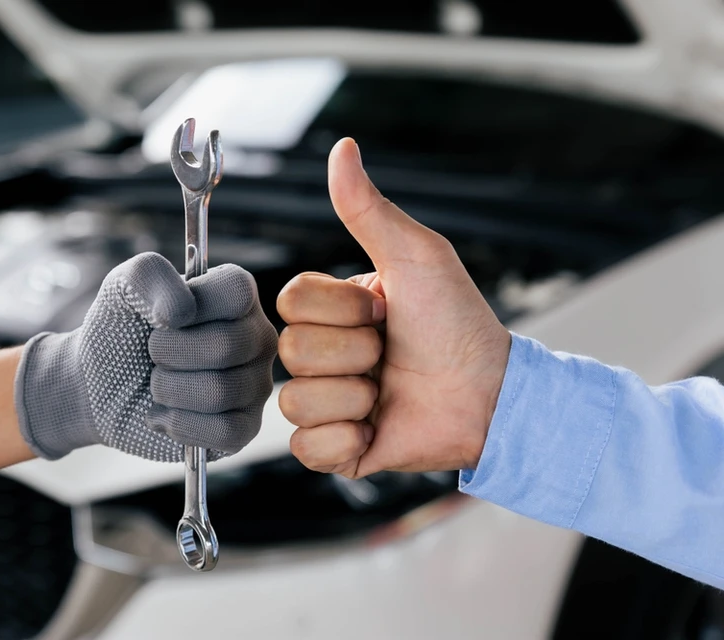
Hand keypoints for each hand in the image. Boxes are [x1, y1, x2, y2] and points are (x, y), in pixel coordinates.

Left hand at [15, 252, 277, 461]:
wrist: (97, 383)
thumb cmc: (121, 329)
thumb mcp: (124, 285)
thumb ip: (151, 275)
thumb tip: (182, 311)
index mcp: (237, 295)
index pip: (236, 294)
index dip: (193, 307)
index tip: (163, 316)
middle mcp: (256, 337)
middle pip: (228, 346)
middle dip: (169, 353)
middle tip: (153, 354)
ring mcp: (254, 385)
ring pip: (221, 392)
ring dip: (168, 390)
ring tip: (156, 384)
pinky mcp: (243, 428)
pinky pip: (225, 432)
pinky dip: (180, 425)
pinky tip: (163, 415)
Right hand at [276, 139, 510, 477]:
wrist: (491, 396)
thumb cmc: (458, 323)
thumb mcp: (415, 257)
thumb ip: (368, 209)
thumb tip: (343, 147)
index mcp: (332, 310)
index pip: (291, 302)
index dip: (341, 310)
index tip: (385, 311)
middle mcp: (323, 355)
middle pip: (292, 352)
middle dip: (354, 353)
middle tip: (391, 353)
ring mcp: (327, 401)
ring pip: (295, 401)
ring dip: (354, 397)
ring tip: (389, 392)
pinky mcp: (336, 449)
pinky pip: (306, 448)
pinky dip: (345, 440)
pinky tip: (376, 427)